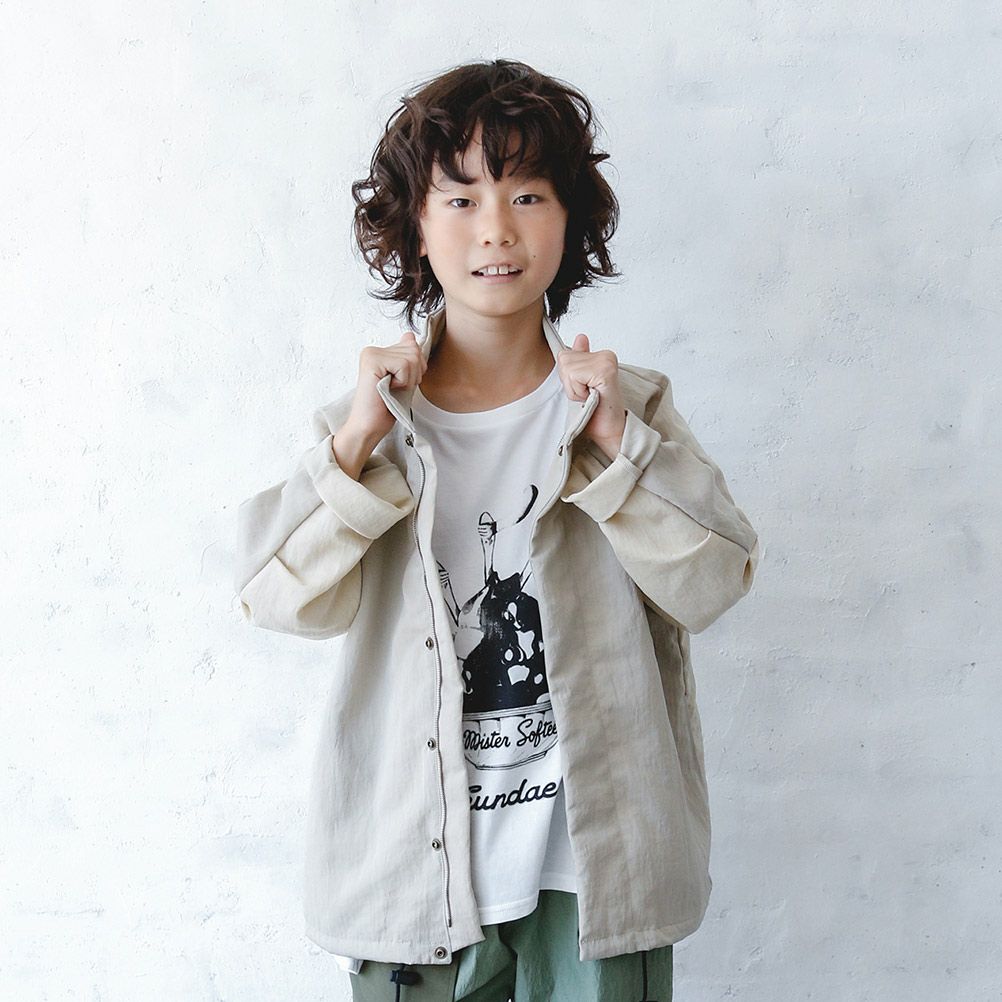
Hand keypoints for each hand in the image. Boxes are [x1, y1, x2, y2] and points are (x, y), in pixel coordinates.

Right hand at [342, 330, 427, 444]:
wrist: (369, 426)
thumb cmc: (386, 407)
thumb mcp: (403, 379)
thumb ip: (407, 358)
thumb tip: (410, 336)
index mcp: (379, 352)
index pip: (412, 345)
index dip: (416, 367)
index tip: (400, 383)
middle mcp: (373, 350)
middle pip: (415, 350)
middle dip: (414, 374)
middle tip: (397, 388)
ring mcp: (371, 354)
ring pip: (412, 358)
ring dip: (408, 380)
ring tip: (392, 389)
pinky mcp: (372, 362)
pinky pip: (404, 365)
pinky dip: (403, 382)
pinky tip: (388, 389)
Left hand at [556, 334, 626, 458]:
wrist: (610, 431)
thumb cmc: (596, 412)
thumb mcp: (582, 383)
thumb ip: (581, 360)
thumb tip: (580, 337)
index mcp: (602, 355)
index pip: (565, 355)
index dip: (568, 378)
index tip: (585, 389)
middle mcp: (606, 355)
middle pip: (564, 359)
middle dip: (569, 383)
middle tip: (587, 395)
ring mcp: (606, 362)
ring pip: (567, 368)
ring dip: (574, 389)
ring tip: (590, 398)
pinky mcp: (604, 372)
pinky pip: (574, 375)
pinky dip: (577, 391)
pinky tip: (592, 398)